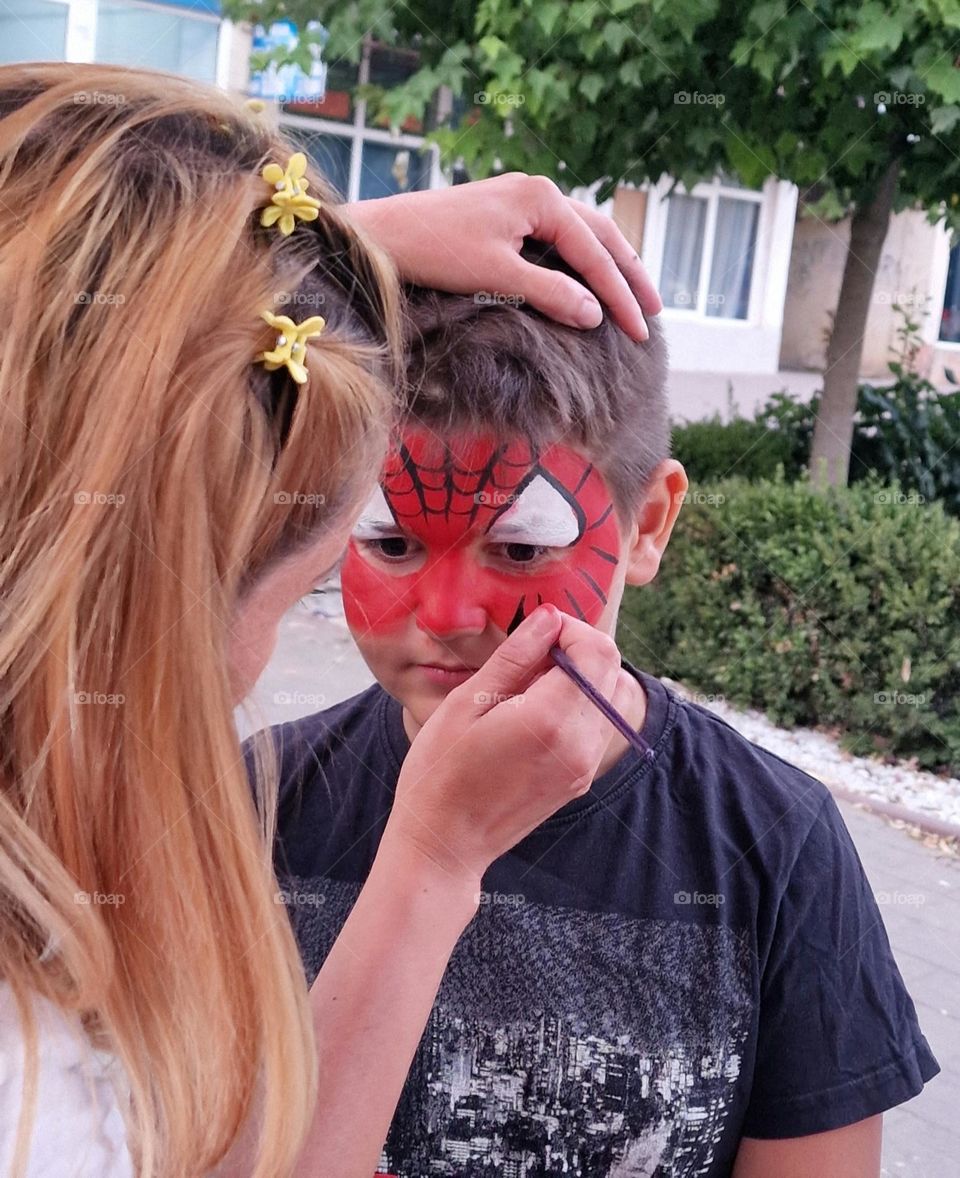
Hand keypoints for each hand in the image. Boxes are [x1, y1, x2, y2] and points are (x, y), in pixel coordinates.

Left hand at [345, 172, 661, 340]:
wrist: (383, 235)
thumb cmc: (435, 251)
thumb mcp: (497, 275)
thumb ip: (550, 293)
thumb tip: (595, 316)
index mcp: (541, 197)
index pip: (594, 252)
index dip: (620, 295)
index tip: (639, 330)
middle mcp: (537, 191)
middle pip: (600, 234)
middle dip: (628, 274)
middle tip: (654, 310)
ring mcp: (520, 201)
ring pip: (581, 233)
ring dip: (608, 264)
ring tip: (633, 295)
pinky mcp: (505, 216)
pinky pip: (557, 238)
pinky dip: (580, 260)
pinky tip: (587, 280)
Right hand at [382, 604, 628, 886]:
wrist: (444, 844)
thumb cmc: (440, 771)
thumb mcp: (466, 703)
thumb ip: (514, 657)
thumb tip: (549, 618)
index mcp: (551, 719)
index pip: (597, 651)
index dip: (572, 630)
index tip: (538, 632)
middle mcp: (580, 743)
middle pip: (611, 671)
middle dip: (578, 650)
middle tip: (531, 655)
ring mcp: (585, 765)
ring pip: (610, 697)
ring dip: (581, 677)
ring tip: (529, 685)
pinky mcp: (580, 779)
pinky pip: (598, 725)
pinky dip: (578, 705)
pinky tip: (534, 713)